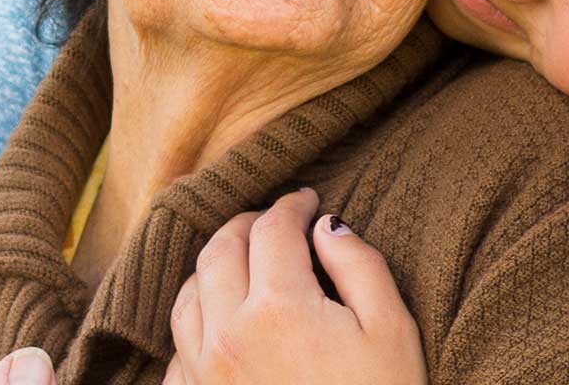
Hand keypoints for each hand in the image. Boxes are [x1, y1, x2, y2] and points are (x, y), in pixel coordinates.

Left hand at [164, 189, 424, 384]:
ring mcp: (204, 372)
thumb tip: (326, 226)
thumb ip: (359, 266)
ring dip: (211, 268)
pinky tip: (216, 323)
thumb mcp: (392, 332)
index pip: (272, 230)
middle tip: (271, 221)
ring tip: (239, 263)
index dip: (291, 206)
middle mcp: (227, 333)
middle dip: (245, 225)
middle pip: (218, 251)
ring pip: (187, 295)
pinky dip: (194, 324)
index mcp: (279, 307)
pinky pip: (176, 350)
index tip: (306, 200)